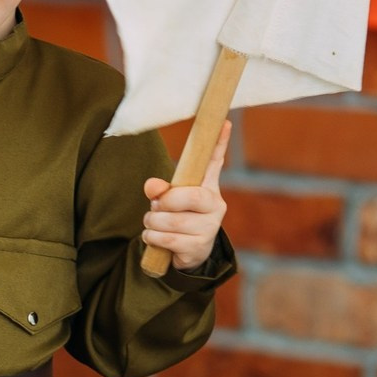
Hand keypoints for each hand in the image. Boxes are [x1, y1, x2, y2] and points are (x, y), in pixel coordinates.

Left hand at [141, 120, 230, 271]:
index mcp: (209, 189)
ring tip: (153, 223)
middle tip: (157, 207)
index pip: (214, 163)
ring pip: (171, 220)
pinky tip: (154, 237)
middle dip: (164, 203)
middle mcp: (215, 206)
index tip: (225, 122)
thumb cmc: (177, 219)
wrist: (186, 253)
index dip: (219, 144)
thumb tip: (152, 186)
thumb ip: (160, 190)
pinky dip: (152, 238)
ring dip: (152, 222)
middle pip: (187, 196)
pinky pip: (167, 239)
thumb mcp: (168, 202)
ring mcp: (210, 228)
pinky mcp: (199, 247)